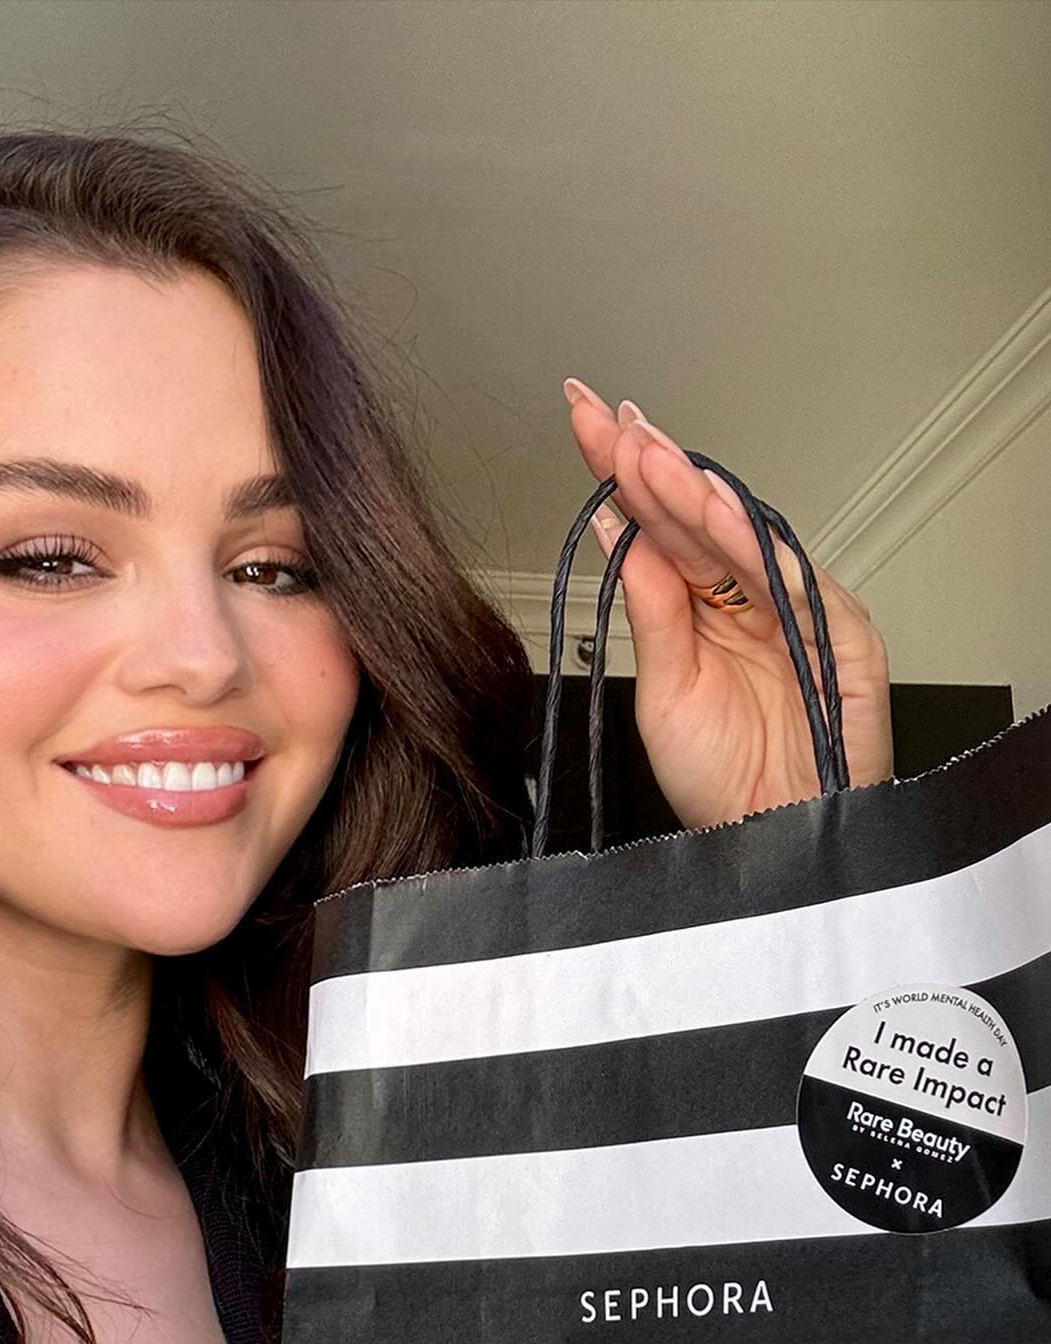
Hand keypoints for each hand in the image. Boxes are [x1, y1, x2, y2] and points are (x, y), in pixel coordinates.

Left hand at [563, 378, 892, 829]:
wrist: (770, 846)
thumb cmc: (722, 783)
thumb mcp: (662, 694)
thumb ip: (650, 613)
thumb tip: (618, 532)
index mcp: (703, 608)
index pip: (659, 526)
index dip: (624, 475)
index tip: (582, 422)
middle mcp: (748, 600)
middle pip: (697, 516)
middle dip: (652, 462)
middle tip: (607, 417)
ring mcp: (795, 613)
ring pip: (742, 535)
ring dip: (693, 490)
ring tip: (647, 453)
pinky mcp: (841, 637)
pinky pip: (793, 580)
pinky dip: (751, 543)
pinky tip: (712, 509)